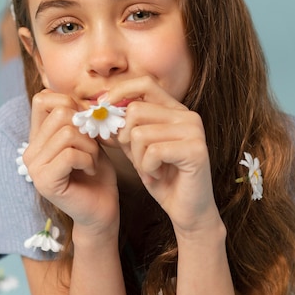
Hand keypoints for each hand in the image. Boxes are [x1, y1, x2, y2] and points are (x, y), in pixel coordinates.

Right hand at [23, 90, 119, 240]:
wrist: (102, 210)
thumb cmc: (97, 174)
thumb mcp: (89, 139)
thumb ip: (80, 119)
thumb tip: (83, 102)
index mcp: (38, 137)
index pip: (43, 99)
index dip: (71, 103)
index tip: (87, 123)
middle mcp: (30, 150)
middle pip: (60, 113)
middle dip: (87, 129)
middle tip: (93, 149)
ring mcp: (34, 167)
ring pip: (68, 133)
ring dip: (90, 147)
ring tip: (92, 162)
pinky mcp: (44, 181)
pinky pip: (70, 154)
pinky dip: (89, 160)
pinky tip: (90, 171)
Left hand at [108, 77, 222, 237]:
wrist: (188, 210)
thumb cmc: (163, 179)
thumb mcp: (137, 150)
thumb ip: (123, 130)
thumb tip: (98, 110)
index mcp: (175, 110)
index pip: (144, 83)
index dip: (120, 92)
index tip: (102, 108)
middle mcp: (187, 115)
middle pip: (136, 110)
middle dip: (125, 138)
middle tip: (136, 157)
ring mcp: (194, 131)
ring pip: (140, 132)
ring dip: (138, 158)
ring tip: (151, 169)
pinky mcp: (196, 150)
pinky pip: (153, 151)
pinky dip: (148, 168)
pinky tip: (159, 175)